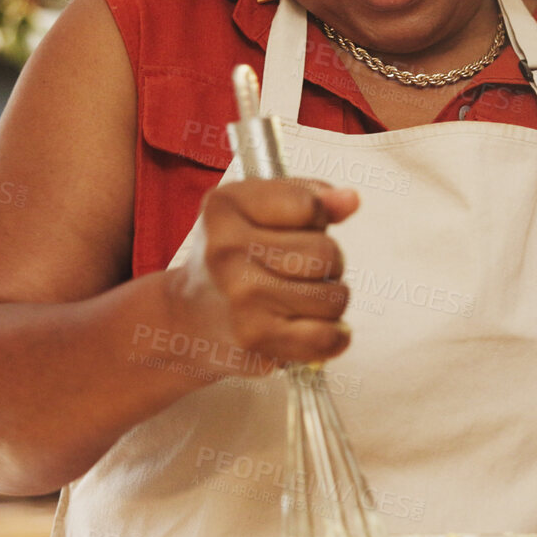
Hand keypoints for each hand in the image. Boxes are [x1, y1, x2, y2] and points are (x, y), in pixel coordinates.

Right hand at [170, 178, 360, 370]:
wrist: (186, 321)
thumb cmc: (232, 260)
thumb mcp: (257, 211)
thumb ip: (308, 197)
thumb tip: (350, 200)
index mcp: (225, 206)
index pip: (311, 207)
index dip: (316, 220)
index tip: (295, 230)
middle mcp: (227, 250)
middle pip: (327, 254)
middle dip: (327, 264)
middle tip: (299, 272)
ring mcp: (241, 297)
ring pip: (334, 297)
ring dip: (328, 301)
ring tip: (299, 299)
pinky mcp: (255, 339)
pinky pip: (326, 337)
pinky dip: (333, 336)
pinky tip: (314, 327)